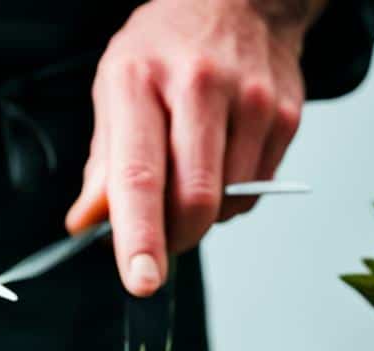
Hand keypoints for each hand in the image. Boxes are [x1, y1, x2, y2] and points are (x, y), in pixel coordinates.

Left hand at [66, 0, 316, 295]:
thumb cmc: (164, 48)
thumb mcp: (114, 90)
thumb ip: (103, 163)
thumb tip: (87, 224)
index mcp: (140, 82)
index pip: (140, 175)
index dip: (140, 235)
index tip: (140, 279)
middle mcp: (200, 88)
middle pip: (194, 199)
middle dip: (173, 239)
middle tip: (156, 241)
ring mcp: (251, 102)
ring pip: (228, 203)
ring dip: (202, 218)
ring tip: (187, 179)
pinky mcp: (286, 116)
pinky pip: (255, 190)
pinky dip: (231, 198)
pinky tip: (219, 163)